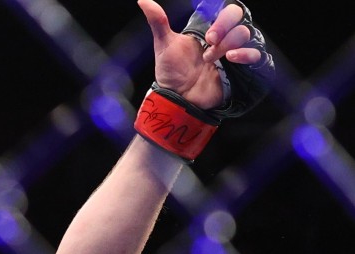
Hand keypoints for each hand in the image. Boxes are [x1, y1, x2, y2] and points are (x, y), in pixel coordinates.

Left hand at [138, 0, 265, 109]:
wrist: (178, 98)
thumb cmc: (172, 72)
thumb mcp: (164, 45)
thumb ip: (158, 22)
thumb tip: (143, 0)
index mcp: (209, 28)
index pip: (226, 10)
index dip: (221, 18)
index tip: (208, 32)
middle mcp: (224, 38)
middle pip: (238, 18)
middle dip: (224, 27)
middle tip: (210, 41)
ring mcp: (234, 52)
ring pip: (246, 34)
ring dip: (228, 44)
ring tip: (210, 59)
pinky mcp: (241, 69)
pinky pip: (256, 55)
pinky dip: (246, 54)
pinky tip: (232, 58)